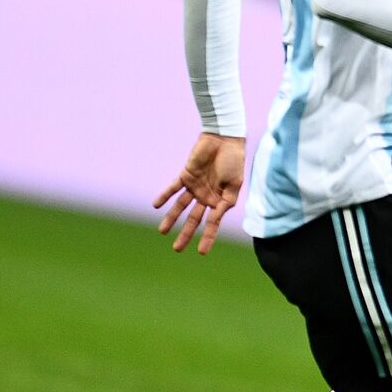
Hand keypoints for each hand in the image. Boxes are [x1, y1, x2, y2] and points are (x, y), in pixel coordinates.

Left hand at [154, 133, 245, 254]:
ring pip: (181, 207)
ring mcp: (195, 186)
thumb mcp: (235, 184)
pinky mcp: (186, 175)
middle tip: (177, 249)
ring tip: (162, 232)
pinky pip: (173, 188)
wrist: (225, 139)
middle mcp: (207, 196)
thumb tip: (216, 218)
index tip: (201, 252)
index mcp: (221, 199)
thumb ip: (225, 202)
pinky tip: (156, 205)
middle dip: (186, 234)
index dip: (208, 237)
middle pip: (194, 218)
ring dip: (171, 218)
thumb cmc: (234, 160)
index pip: (212, 223)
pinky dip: (164, 196)